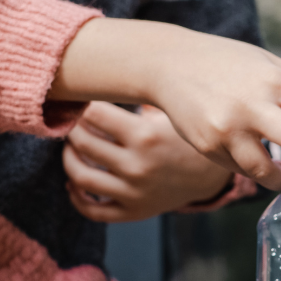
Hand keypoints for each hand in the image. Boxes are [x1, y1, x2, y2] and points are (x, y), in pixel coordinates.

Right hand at [54, 19, 280, 189]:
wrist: (169, 65)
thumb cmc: (227, 63)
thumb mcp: (267, 64)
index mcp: (276, 80)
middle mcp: (254, 105)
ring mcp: (229, 129)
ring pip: (267, 172)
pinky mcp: (209, 147)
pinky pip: (239, 169)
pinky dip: (250, 167)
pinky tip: (248, 156)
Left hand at [64, 102, 232, 221]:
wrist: (211, 175)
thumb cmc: (184, 136)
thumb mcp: (170, 111)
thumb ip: (141, 94)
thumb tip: (105, 69)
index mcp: (145, 136)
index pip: (94, 114)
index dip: (82, 104)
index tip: (80, 99)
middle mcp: (137, 167)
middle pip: (83, 143)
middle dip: (73, 128)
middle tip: (73, 121)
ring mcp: (134, 193)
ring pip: (82, 177)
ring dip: (69, 160)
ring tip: (72, 149)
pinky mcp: (134, 211)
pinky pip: (94, 210)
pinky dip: (77, 198)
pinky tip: (75, 183)